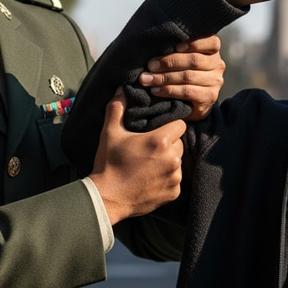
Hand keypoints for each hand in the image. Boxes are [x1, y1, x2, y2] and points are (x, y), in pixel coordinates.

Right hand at [89, 89, 185, 224]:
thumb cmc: (108, 163)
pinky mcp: (174, 193)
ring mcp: (174, 177)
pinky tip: (150, 179)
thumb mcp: (110, 132)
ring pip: (178, 161)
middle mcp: (173, 159)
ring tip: (148, 164)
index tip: (157, 130)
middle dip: (168, 143)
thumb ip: (117, 107)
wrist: (106, 198)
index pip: (180, 125)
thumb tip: (122, 89)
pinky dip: (166, 178)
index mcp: (160, 141)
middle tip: (149, 148)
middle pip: (179, 143)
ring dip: (168, 161)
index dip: (169, 125)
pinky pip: (175, 180)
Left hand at [137, 36, 224, 120]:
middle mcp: (217, 65)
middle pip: (194, 60)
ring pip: (188, 76)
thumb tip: (152, 51)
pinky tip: (155, 90)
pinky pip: (187, 92)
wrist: (190, 104)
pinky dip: (168, 90)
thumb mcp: (181, 59)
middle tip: (150, 65)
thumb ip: (174, 51)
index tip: (175, 46)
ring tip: (147, 79)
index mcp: (212, 51)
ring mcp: (215, 82)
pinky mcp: (209, 97)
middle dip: (169, 62)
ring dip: (164, 78)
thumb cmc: (181, 74)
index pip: (210, 42)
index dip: (193, 43)